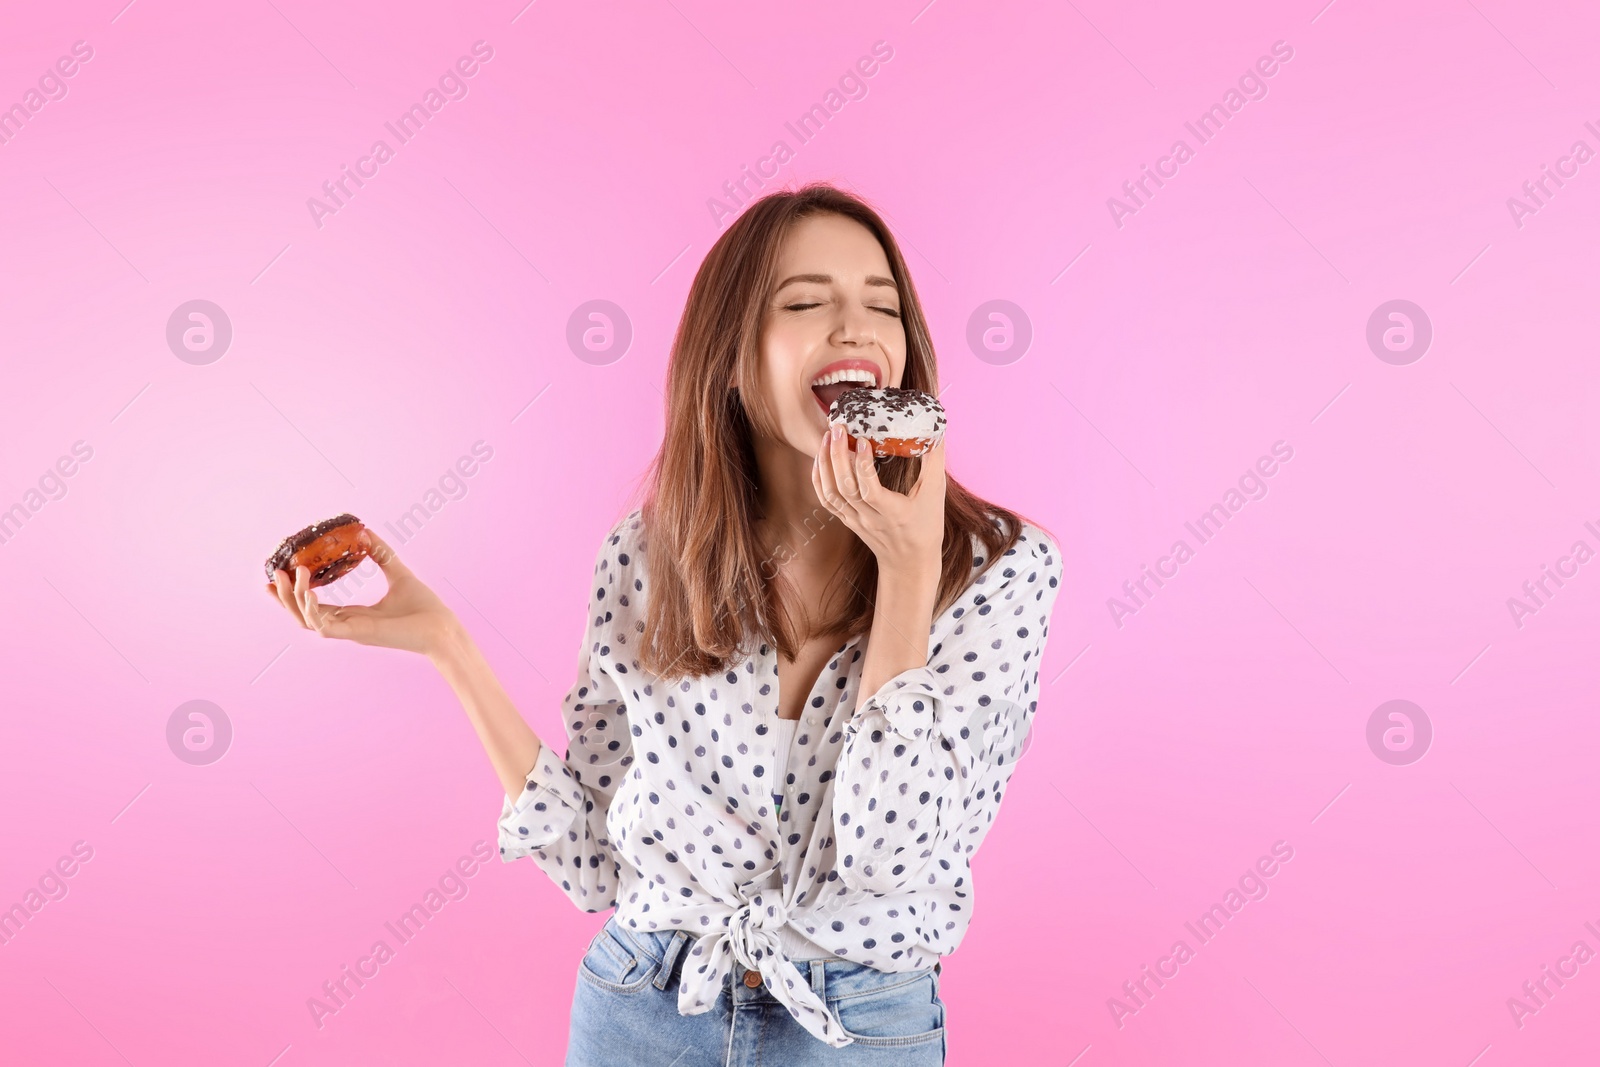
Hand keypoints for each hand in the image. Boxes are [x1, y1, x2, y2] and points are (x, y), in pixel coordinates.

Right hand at [264, 528, 457, 656]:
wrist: (443, 628)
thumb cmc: (424, 608)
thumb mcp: (398, 572)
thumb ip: (381, 554)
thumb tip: (366, 532)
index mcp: (353, 615)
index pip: (314, 607)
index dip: (295, 594)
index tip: (279, 576)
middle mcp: (347, 625)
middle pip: (302, 615)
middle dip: (283, 598)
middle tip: (272, 577)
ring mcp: (350, 632)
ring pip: (307, 621)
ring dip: (295, 599)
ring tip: (293, 575)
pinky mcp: (358, 635)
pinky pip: (324, 626)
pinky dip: (313, 610)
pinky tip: (310, 592)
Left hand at [812, 424, 945, 577]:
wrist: (909, 564)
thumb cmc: (926, 528)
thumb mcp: (936, 496)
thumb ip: (934, 462)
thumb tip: (936, 430)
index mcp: (893, 513)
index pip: (870, 490)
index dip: (862, 465)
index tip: (862, 440)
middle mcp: (869, 519)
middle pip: (844, 487)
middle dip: (836, 455)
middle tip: (837, 428)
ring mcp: (855, 520)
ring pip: (831, 492)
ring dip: (825, 463)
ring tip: (827, 437)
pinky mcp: (847, 520)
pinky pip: (826, 500)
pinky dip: (819, 478)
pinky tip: (821, 458)